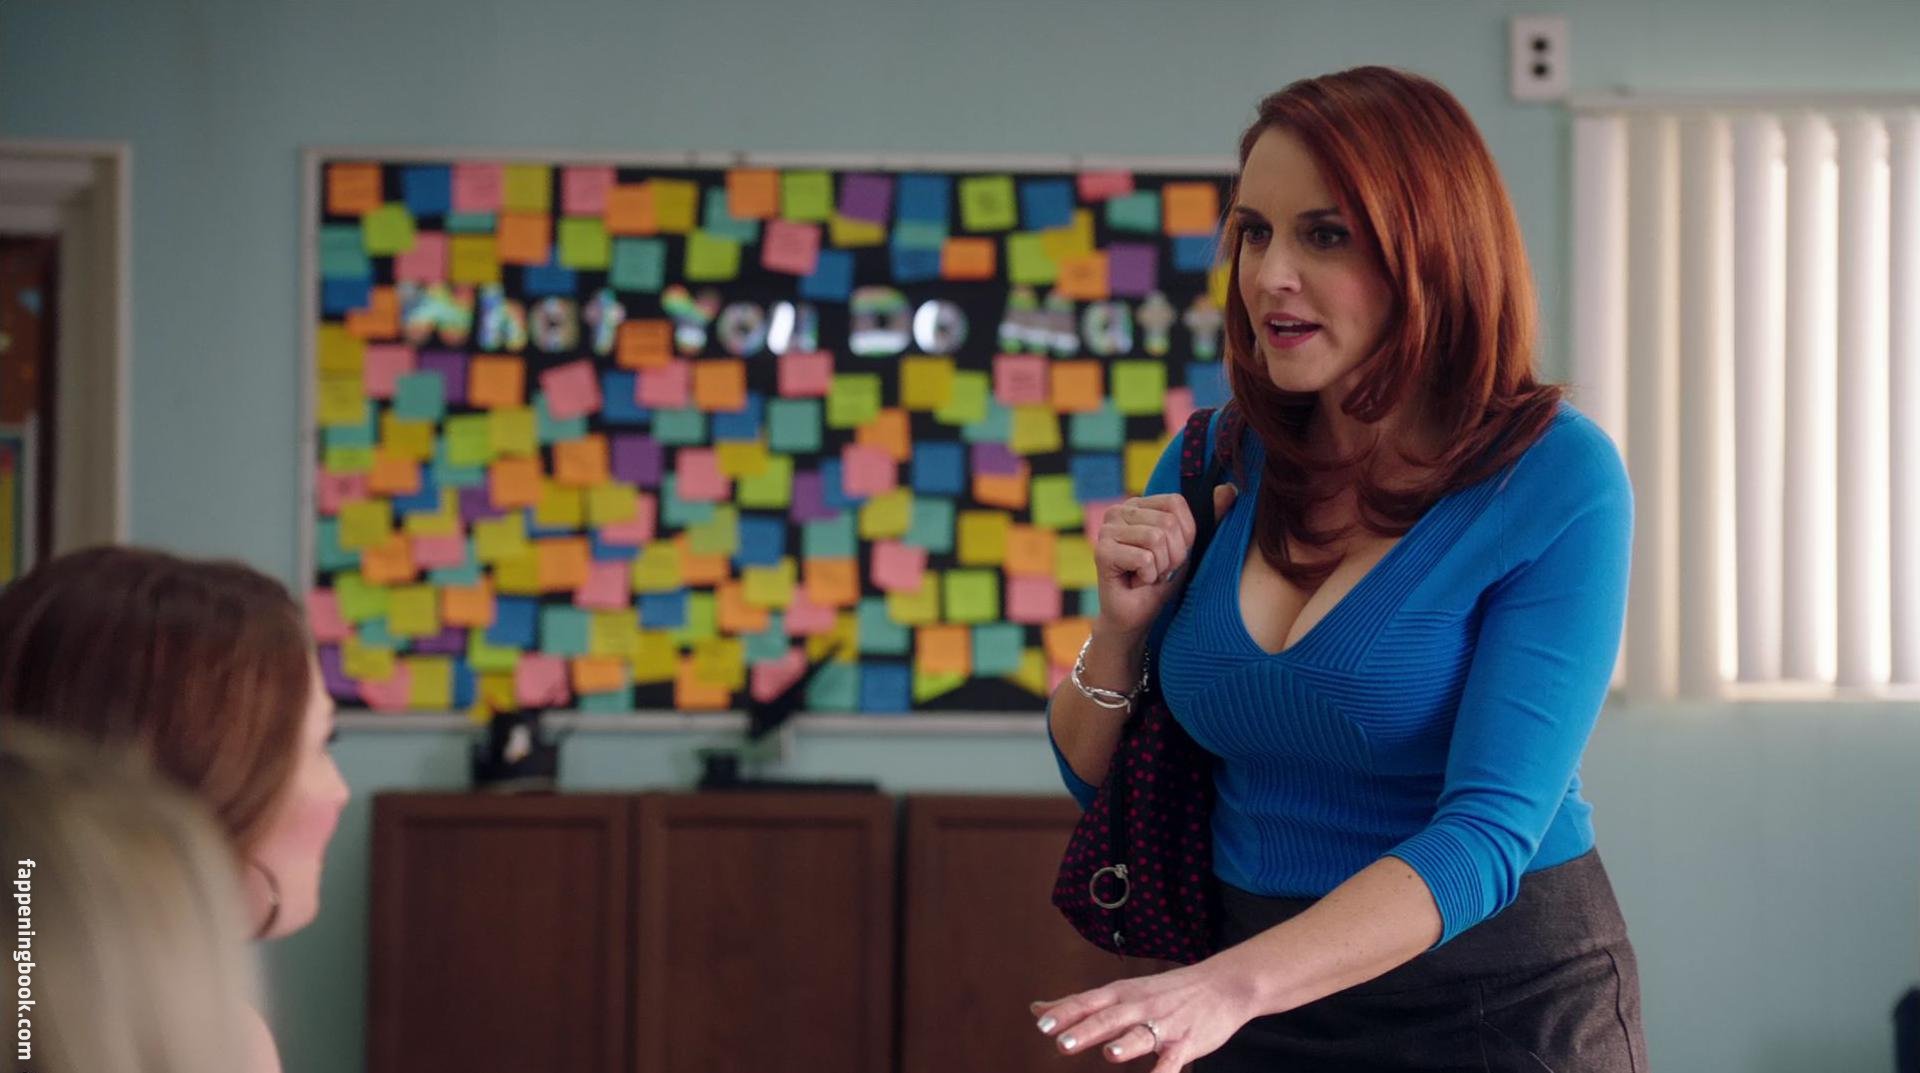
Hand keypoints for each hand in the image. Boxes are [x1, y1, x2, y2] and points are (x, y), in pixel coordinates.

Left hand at [1029, 959, 1257, 1071]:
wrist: (1222, 985)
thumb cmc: (1164, 992)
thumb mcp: (1120, 991)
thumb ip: (1079, 1004)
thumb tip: (1038, 1009)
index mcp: (1121, 994)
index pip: (1088, 1002)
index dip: (1066, 1013)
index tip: (1042, 1024)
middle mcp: (1140, 1006)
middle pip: (1109, 1018)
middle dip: (1086, 1030)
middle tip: (1062, 1043)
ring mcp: (1164, 1025)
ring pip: (1141, 1036)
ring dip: (1125, 1045)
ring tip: (1109, 1054)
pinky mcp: (1186, 1043)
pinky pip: (1173, 1062)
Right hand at [1093, 485, 1237, 635]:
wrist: (1136, 616)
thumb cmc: (1161, 581)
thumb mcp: (1188, 547)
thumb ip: (1208, 518)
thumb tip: (1231, 489)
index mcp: (1138, 505)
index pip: (1175, 503)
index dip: (1185, 534)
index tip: (1174, 554)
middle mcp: (1118, 511)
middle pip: (1167, 522)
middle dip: (1173, 555)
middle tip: (1160, 570)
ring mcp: (1106, 530)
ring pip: (1156, 538)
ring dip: (1161, 566)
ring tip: (1149, 575)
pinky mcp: (1102, 551)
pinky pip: (1144, 558)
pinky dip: (1149, 576)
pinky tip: (1137, 581)